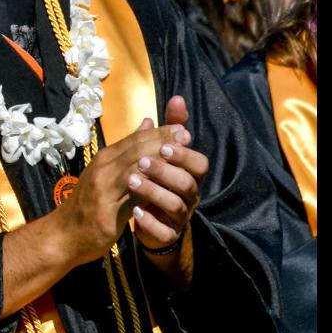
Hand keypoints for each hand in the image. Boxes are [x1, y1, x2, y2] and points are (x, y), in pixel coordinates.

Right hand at [53, 119, 192, 266]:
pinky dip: (148, 188)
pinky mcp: (105, 211)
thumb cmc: (88, 204)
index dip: (159, 133)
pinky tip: (166, 188)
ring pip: (134, 168)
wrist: (63, 234)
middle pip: (135, 150)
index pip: (134, 139)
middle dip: (162, 142)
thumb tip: (147, 123)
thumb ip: (128, 151)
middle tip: (186, 136)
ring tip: (181, 158)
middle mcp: (101, 169)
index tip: (182, 129)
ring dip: (159, 161)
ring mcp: (102, 189)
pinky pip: (131, 196)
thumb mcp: (107, 174)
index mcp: (103, 159)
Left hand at [127, 97, 207, 279]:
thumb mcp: (157, 153)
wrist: (142, 218)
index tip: (165, 146)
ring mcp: (179, 216)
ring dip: (154, 192)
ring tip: (131, 182)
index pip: (200, 164)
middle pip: (188, 183)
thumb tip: (177, 98)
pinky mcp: (167, 234)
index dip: (185, 155)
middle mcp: (189, 195)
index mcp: (189, 175)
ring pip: (176, 206)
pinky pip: (164, 231)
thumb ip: (167, 128)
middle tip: (142, 162)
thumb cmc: (153, 180)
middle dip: (166, 171)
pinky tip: (135, 210)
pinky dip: (150, 220)